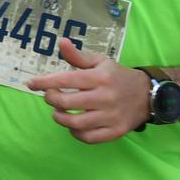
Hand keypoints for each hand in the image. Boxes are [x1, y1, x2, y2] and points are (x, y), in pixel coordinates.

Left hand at [25, 39, 149, 143]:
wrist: (148, 95)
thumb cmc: (117, 76)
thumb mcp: (100, 62)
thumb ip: (78, 56)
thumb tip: (61, 42)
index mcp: (99, 78)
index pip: (66, 80)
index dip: (44, 82)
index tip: (31, 84)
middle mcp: (105, 97)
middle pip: (67, 103)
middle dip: (51, 100)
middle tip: (50, 97)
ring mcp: (111, 116)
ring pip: (75, 123)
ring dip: (60, 118)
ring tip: (58, 112)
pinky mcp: (115, 131)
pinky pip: (88, 137)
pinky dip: (75, 133)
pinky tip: (73, 125)